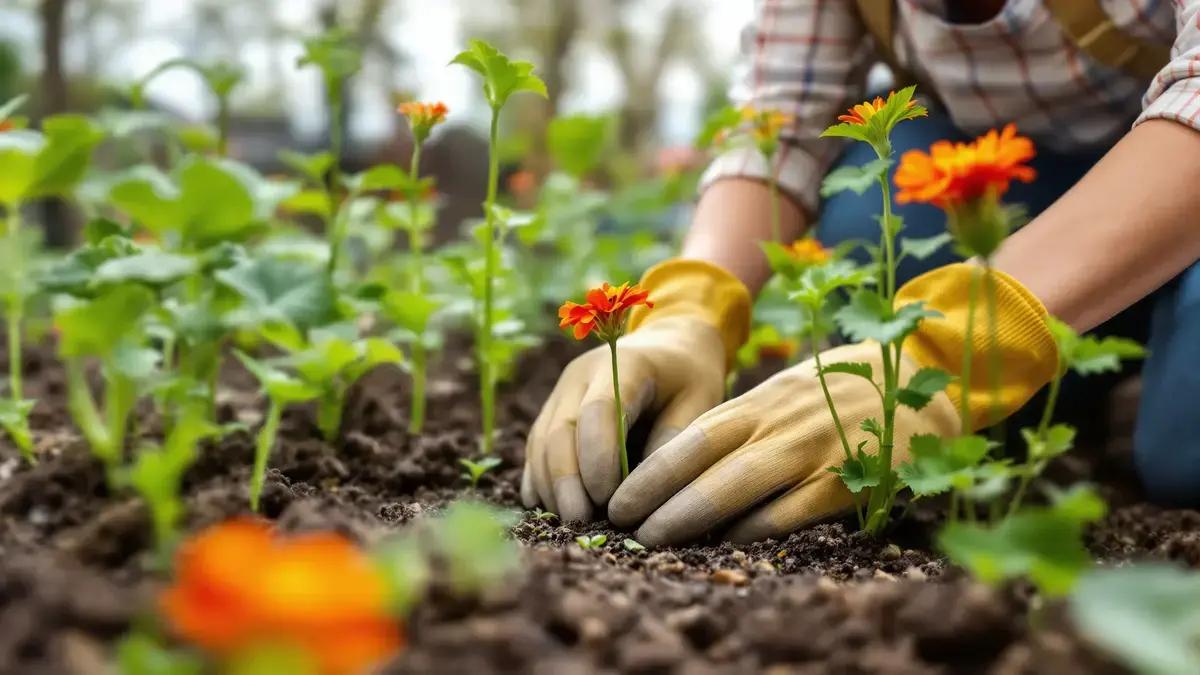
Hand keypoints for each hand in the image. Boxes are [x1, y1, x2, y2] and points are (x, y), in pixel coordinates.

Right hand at [521, 259, 751, 521]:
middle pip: (560, 429)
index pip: (599, 411)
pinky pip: (536, 446)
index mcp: (624, 364)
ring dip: (550, 485)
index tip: (608, 501)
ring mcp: (562, 392)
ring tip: (569, 523)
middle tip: (580, 522)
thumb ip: (674, 440)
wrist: (668, 348)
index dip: (597, 457)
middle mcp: (581, 375)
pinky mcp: (552, 410)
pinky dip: (539, 479)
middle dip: (566, 480)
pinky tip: (548, 509)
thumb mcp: (702, 401)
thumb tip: (643, 492)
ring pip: (541, 440)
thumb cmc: (689, 378)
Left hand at [608, 263, 1058, 546]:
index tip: (619, 496)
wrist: (919, 377)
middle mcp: (779, 422)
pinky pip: (792, 510)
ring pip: (741, 487)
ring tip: (656, 540)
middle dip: (658, 496)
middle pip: (705, 462)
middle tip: (622, 525)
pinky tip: (726, 545)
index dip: (652, 469)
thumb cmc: (837, 389)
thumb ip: (743, 421)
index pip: (694, 436)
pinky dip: (755, 529)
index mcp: (761, 401)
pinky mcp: (848, 477)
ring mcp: (814, 449)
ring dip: (694, 516)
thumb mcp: (784, 392)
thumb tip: (686, 460)